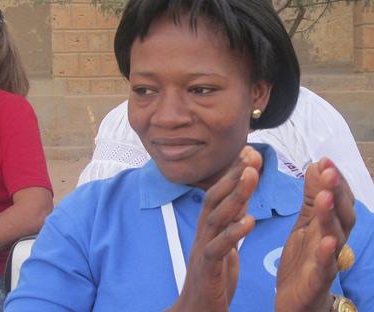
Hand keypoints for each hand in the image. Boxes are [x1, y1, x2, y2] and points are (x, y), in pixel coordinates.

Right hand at [169, 146, 260, 311]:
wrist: (195, 308)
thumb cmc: (211, 276)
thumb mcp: (223, 242)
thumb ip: (231, 218)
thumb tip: (241, 194)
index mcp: (210, 226)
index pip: (220, 193)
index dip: (234, 172)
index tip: (249, 151)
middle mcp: (204, 232)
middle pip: (216, 198)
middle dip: (234, 175)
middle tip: (252, 154)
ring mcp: (204, 248)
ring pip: (217, 217)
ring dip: (234, 195)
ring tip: (252, 176)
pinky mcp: (208, 267)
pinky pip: (219, 248)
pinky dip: (233, 233)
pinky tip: (248, 220)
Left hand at [275, 158, 355, 311]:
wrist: (297, 302)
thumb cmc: (304, 260)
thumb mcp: (305, 225)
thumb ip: (312, 198)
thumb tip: (318, 164)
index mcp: (327, 226)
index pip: (337, 200)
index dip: (333, 182)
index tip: (324, 160)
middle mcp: (332, 241)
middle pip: (341, 215)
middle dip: (337, 193)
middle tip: (329, 171)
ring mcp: (327, 261)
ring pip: (334, 237)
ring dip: (331, 217)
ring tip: (327, 197)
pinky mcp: (316, 280)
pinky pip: (324, 267)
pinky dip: (325, 254)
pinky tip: (325, 241)